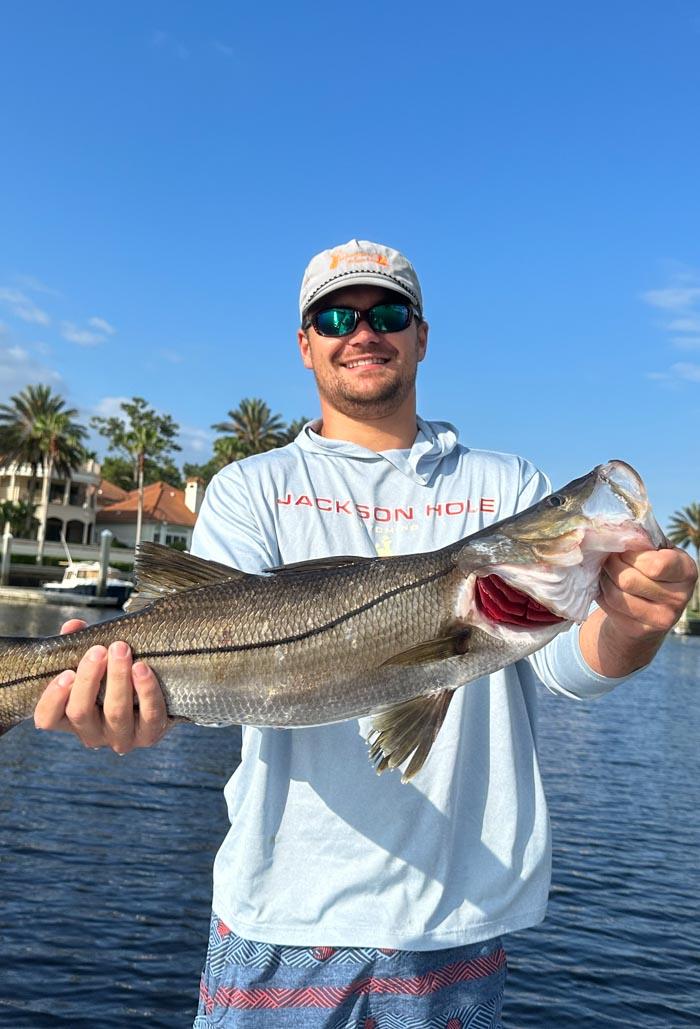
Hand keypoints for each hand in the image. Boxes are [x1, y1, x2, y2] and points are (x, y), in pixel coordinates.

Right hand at [34, 619, 170, 752]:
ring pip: (115, 713)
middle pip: (81, 712)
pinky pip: (149, 714)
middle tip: (98, 650)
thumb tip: (73, 626)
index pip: (47, 718)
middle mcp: (92, 733)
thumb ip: (80, 644)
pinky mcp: (150, 734)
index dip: (52, 698)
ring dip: (118, 678)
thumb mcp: (96, 661)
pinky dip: (146, 690)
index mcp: (71, 718)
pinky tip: (142, 668)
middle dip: (89, 678)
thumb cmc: (116, 675)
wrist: (160, 692)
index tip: (66, 673)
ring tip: (121, 650)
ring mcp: (121, 738)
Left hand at [597, 547, 696, 638]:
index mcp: (686, 571)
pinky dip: (601, 594)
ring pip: (616, 595)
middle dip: (611, 565)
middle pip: (629, 580)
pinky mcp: (641, 630)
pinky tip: (605, 587)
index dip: (630, 554)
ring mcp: (661, 619)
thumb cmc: (651, 571)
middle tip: (608, 558)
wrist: (650, 608)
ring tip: (605, 572)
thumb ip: (643, 541)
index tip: (623, 549)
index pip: (655, 565)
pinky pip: (610, 608)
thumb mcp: (656, 552)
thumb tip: (616, 534)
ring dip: (604, 579)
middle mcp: (679, 598)